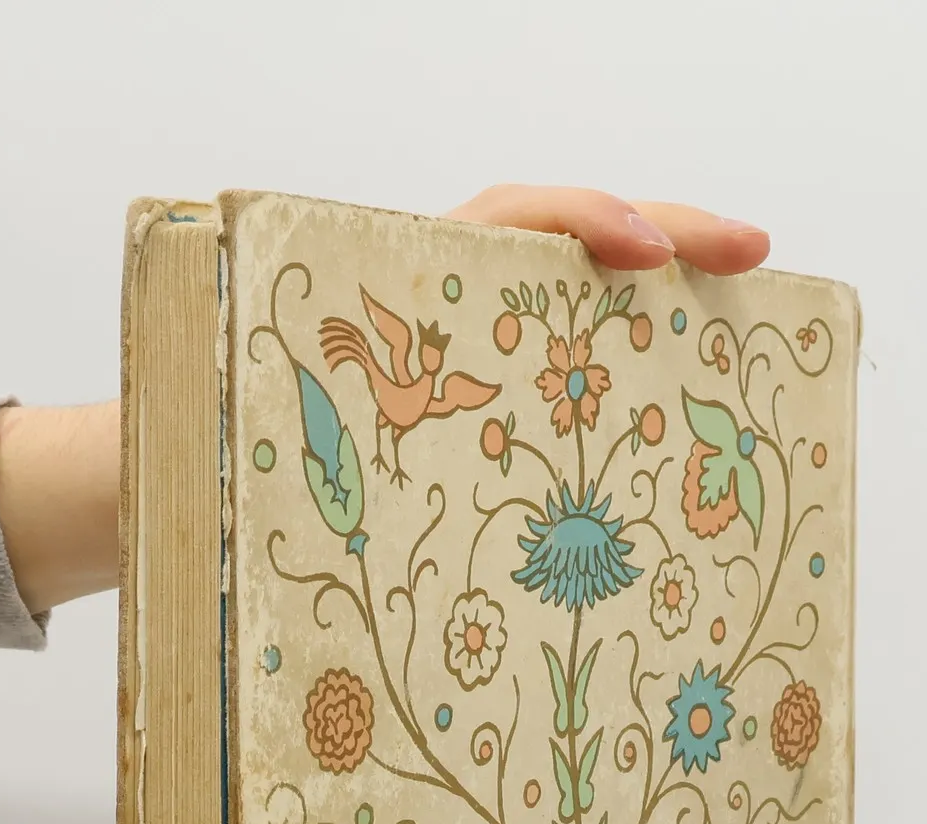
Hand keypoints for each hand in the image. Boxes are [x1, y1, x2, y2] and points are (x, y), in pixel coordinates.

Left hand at [0, 187, 768, 612]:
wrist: (167, 500)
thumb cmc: (197, 463)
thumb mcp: (236, 439)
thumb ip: (278, 453)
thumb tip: (314, 478)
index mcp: (391, 297)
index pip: (505, 220)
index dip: (581, 221)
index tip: (641, 256)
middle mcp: (439, 325)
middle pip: (569, 257)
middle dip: (670, 249)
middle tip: (759, 259)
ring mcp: (460, 374)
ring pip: (574, 334)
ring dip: (658, 339)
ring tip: (739, 369)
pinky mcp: (466, 424)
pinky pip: (553, 406)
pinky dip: (615, 417)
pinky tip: (663, 477)